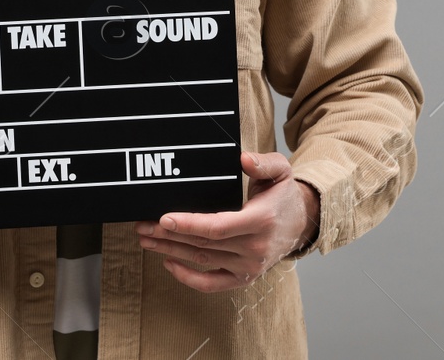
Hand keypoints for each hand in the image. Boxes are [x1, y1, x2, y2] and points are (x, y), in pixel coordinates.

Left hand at [135, 151, 318, 292]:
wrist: (301, 223)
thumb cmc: (283, 195)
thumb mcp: (281, 170)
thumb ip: (263, 163)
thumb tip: (243, 159)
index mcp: (261, 220)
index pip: (218, 226)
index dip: (189, 224)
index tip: (165, 218)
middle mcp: (255, 247)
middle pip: (204, 244)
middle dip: (169, 235)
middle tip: (143, 226)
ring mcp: (249, 266)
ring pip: (202, 260)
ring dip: (171, 251)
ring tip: (146, 239)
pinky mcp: (244, 277)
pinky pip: (212, 284)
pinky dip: (188, 278)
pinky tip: (168, 263)